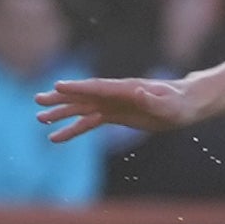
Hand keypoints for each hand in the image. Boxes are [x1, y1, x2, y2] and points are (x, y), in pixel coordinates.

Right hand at [36, 76, 201, 142]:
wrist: (186, 105)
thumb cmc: (180, 104)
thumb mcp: (169, 105)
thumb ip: (152, 99)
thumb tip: (139, 91)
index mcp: (126, 89)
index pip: (98, 88)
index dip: (78, 88)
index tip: (57, 87)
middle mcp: (115, 95)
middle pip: (83, 96)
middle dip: (61, 99)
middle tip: (38, 101)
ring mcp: (112, 104)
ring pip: (81, 109)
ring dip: (61, 113)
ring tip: (40, 118)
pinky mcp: (114, 115)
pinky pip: (88, 122)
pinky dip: (72, 128)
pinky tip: (56, 137)